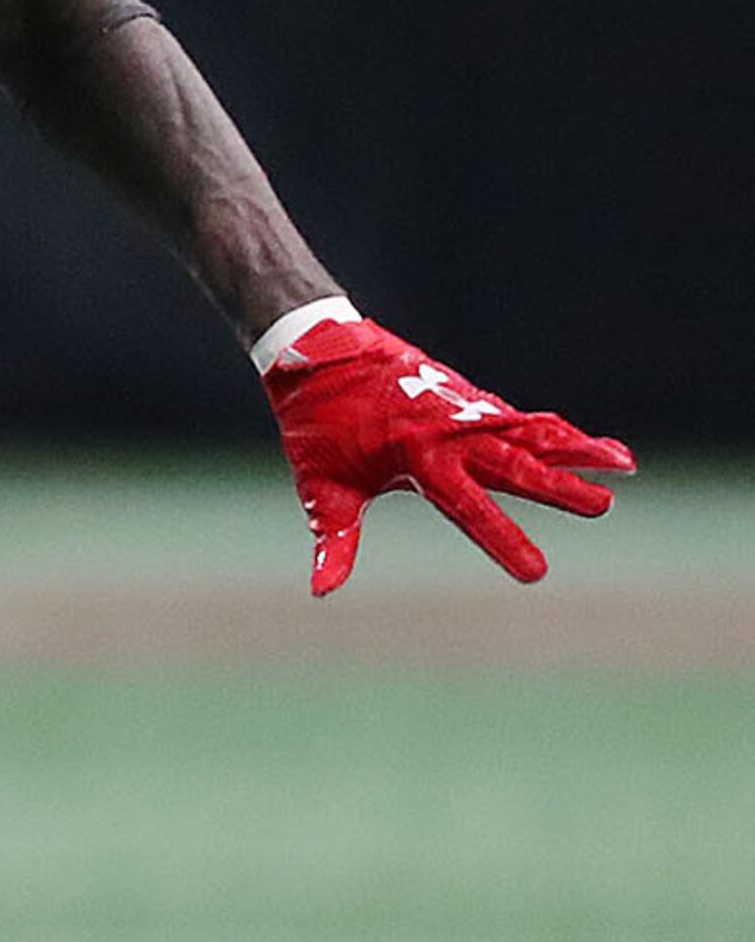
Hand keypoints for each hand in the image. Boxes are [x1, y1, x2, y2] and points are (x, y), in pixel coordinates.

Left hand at [257, 301, 632, 594]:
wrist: (318, 349)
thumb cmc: (316, 424)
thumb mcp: (321, 486)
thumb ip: (334, 540)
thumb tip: (321, 592)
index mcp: (416, 458)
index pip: (469, 508)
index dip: (504, 540)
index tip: (536, 572)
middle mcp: (450, 433)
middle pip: (515, 465)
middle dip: (559, 488)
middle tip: (604, 507)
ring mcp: (465, 412)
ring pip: (531, 434)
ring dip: (576, 450)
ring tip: (624, 464)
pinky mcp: (470, 400)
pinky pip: (521, 419)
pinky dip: (558, 431)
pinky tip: (592, 445)